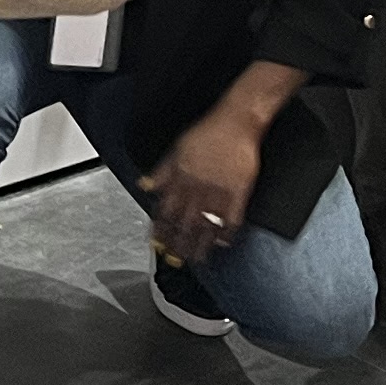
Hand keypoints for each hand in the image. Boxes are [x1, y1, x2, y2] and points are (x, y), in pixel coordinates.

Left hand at [136, 109, 261, 261]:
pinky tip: (224, 244)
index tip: (156, 244)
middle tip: (174, 260)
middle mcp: (198, 189)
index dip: (160, 230)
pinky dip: (228, 234)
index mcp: (181, 179)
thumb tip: (145, 185)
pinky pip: (233, 220)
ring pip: (206, 226)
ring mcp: (219, 193)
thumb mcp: (176, 149)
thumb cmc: (207, 133)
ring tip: (196, 259)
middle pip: (185, 224)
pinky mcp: (240, 194)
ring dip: (200, 245)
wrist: (236, 123)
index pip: (166, 211)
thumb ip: (161, 172)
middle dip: (178, 245)